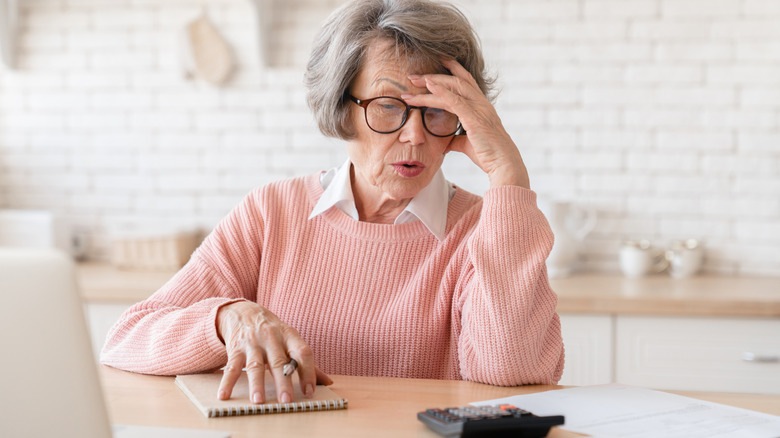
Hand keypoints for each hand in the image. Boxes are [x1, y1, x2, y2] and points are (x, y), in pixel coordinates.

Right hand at [216, 301, 331, 403]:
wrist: (244, 311)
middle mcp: (272, 338)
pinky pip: (231, 366)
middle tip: (286, 400)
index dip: (308, 372)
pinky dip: (227, 382)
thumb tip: (328, 382)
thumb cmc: (273, 331)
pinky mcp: (235, 348)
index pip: (303, 353)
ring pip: (255, 365)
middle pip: (279, 362)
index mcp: (290, 336)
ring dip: (257, 384)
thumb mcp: (291, 340)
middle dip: (283, 382)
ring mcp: (253, 343)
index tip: (309, 391)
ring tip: (259, 400)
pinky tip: (224, 395)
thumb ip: (306, 362)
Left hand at [403, 59, 529, 188]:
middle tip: (412, 76)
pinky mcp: (474, 118)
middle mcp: (481, 103)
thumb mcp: (468, 144)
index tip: (438, 61)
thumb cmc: (488, 155)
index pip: (466, 81)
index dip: (453, 69)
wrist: (503, 164)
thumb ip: (456, 140)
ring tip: (412, 81)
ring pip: (451, 88)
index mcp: (481, 106)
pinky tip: (428, 85)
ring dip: (430, 83)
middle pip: (455, 81)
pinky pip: (455, 100)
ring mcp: (478, 108)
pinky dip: (441, 91)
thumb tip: (445, 143)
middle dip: (433, 76)